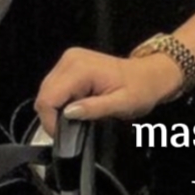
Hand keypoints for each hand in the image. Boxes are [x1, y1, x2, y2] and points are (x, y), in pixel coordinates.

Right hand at [34, 48, 183, 136]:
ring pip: (46, 92)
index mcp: (81, 68)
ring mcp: (69, 60)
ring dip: (58, 109)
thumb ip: (94, 109)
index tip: (63, 135)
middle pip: (44, 94)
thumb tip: (69, 114)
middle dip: (54, 115)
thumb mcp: (122, 104)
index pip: (49, 97)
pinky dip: (61, 102)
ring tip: (79, 116)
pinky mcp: (70, 65)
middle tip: (74, 128)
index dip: (51, 120)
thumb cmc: (141, 89)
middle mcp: (71, 59)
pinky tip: (77, 106)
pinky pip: (54, 88)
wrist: (150, 75)